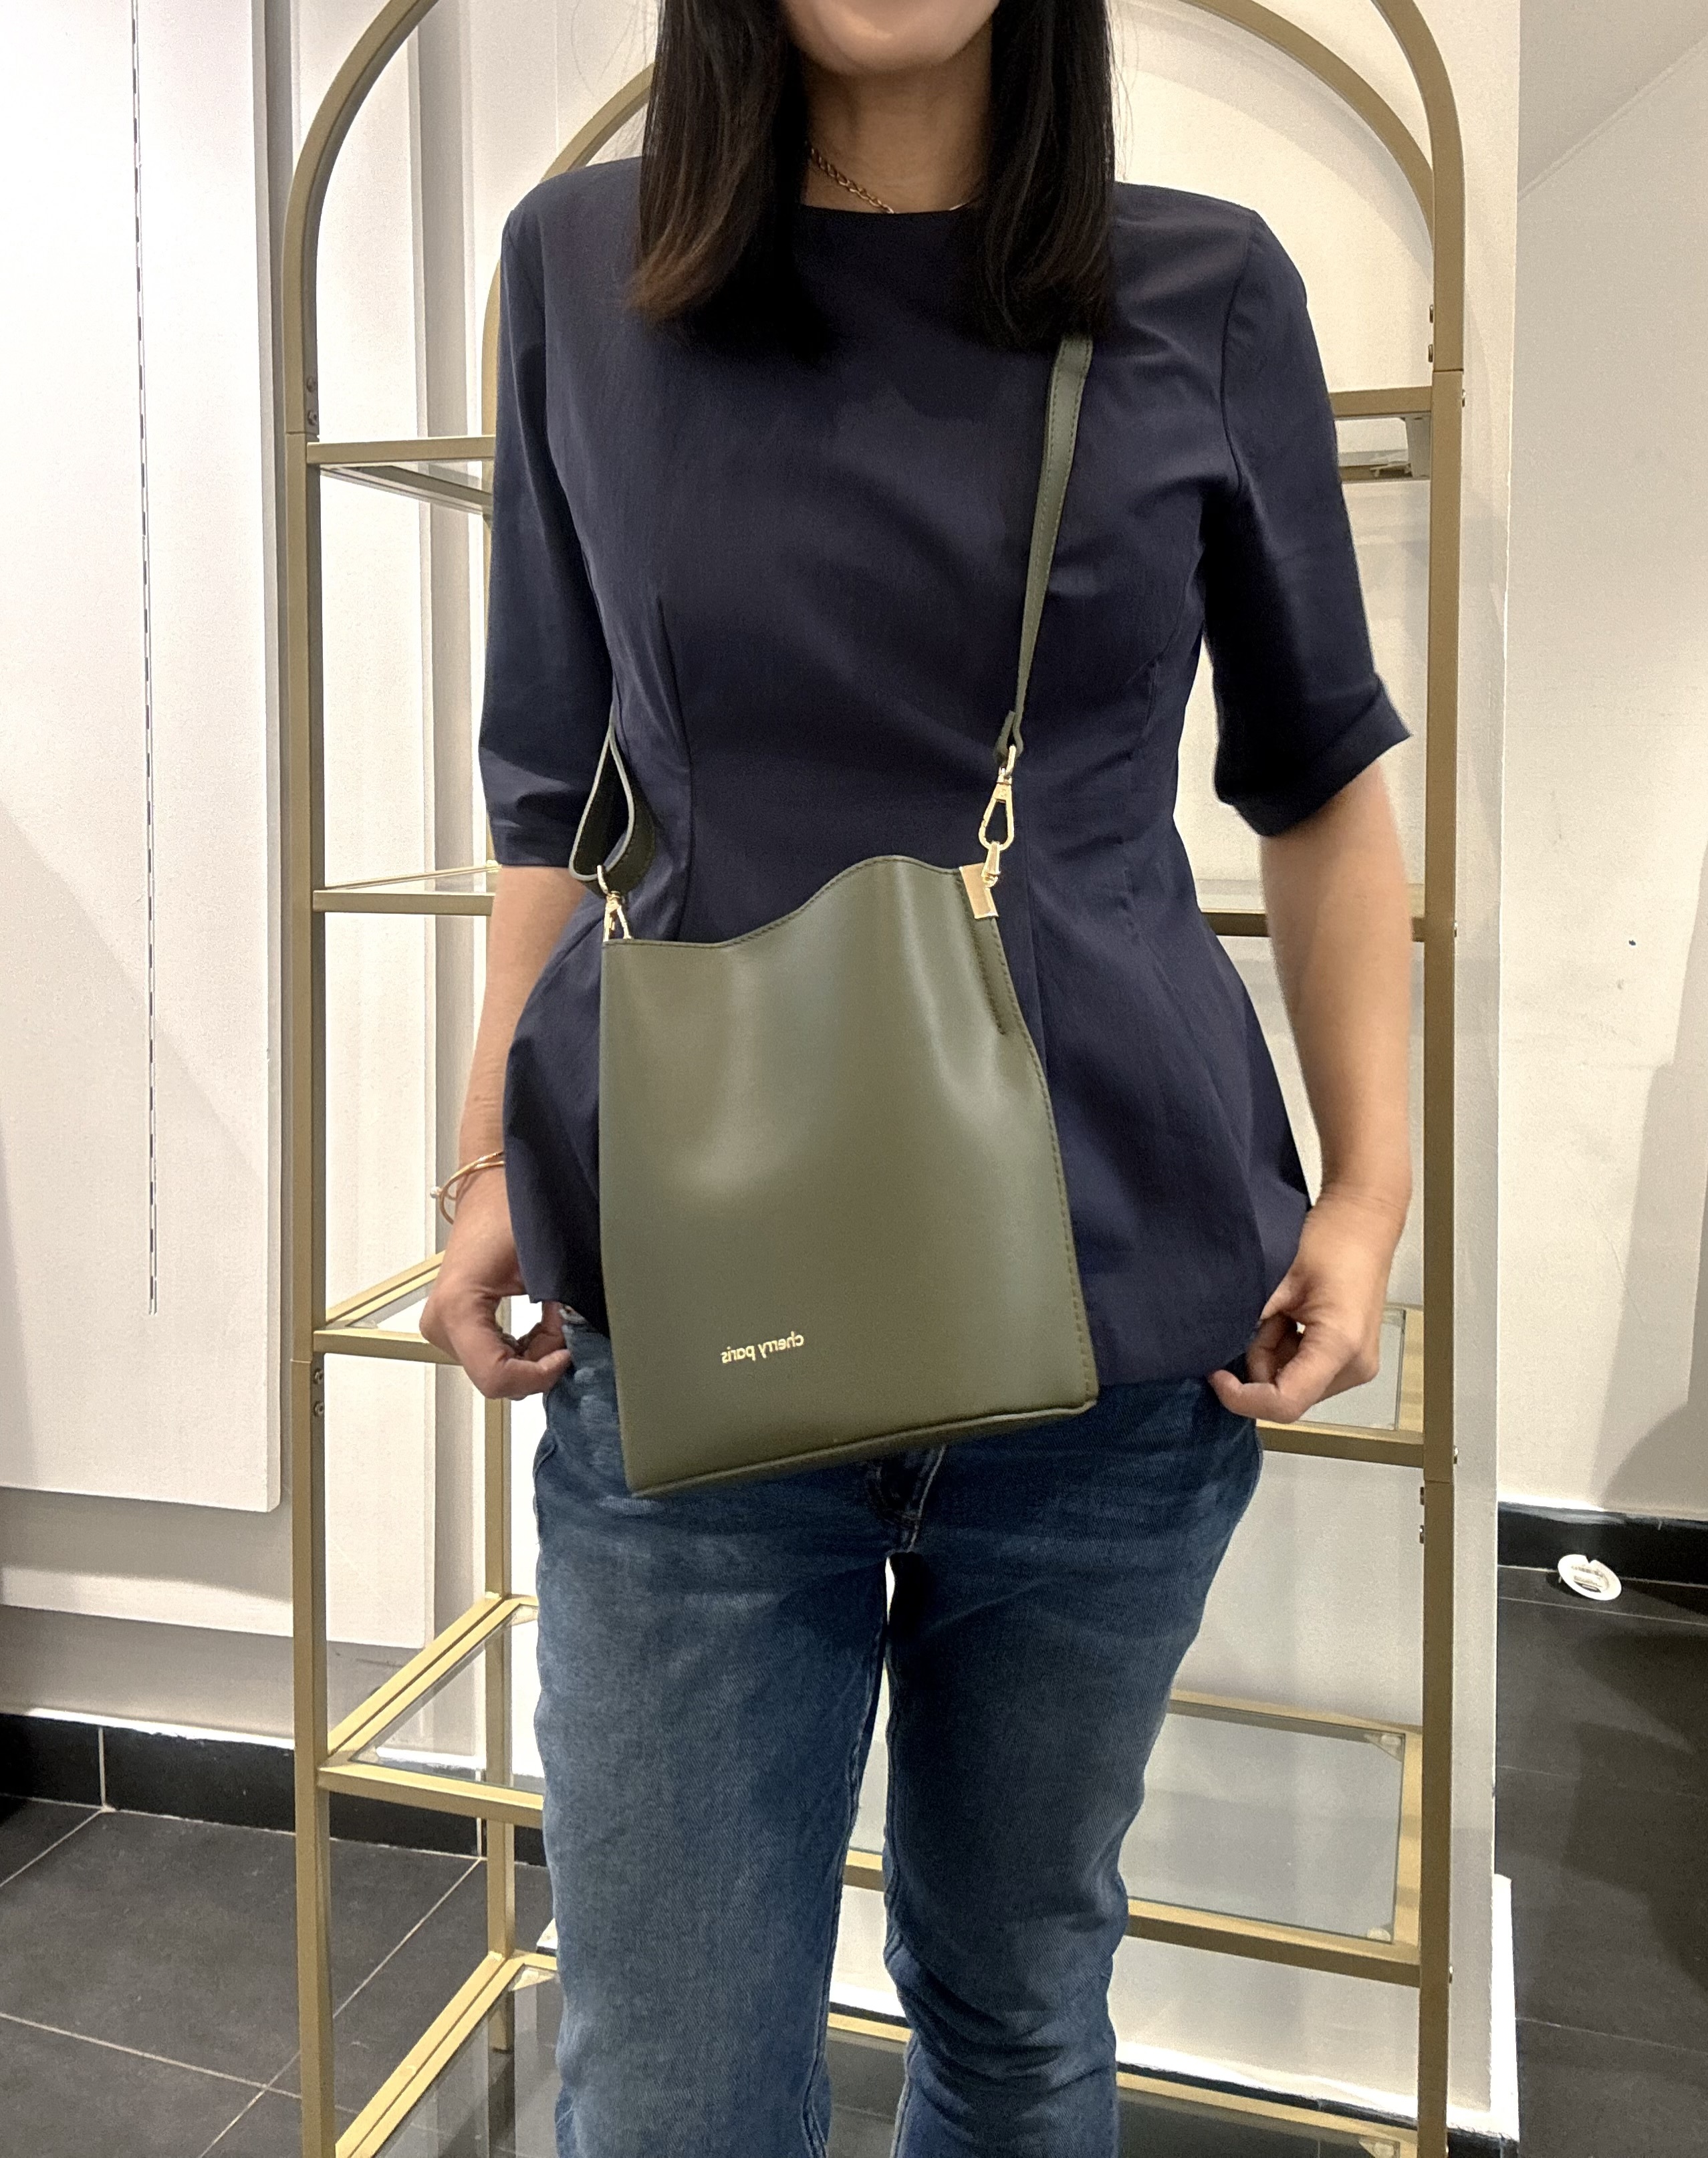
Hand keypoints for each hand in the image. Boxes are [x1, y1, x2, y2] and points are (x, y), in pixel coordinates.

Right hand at [420, 1168, 573, 1398]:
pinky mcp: (454, 1327)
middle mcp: (441, 1323)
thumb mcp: (547, 1264)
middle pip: (499, 1377)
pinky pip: (495, 1357)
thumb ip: (565, 1314)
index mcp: (457, 1308)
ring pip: (500, 1371)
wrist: (495, 1186)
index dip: (539, 1375)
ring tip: (551, 1313)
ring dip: (535, 1352)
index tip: (566, 1353)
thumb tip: (583, 1343)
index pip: (496, 1378)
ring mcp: (444, 1328)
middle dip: (540, 1359)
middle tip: (562, 1320)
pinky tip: (538, 1320)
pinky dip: (524, 1347)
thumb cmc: (512, 1209)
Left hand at [1208, 1186, 1404, 1423]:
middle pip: (1287, 1394)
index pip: (1285, 1402)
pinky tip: (1293, 1315)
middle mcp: (1354, 1366)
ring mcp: (1356, 1366)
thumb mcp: (1279, 1277)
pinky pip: (1304, 1371)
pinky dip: (1287, 1349)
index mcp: (1339, 1345)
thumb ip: (1250, 1318)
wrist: (1363, 1222)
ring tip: (1284, 1309)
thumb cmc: (1330, 1240)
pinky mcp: (1351, 1359)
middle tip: (1265, 1314)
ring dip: (1274, 1352)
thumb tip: (1215, 1347)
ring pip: (1292, 1383)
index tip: (1216, 1374)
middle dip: (1261, 1360)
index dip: (1242, 1397)